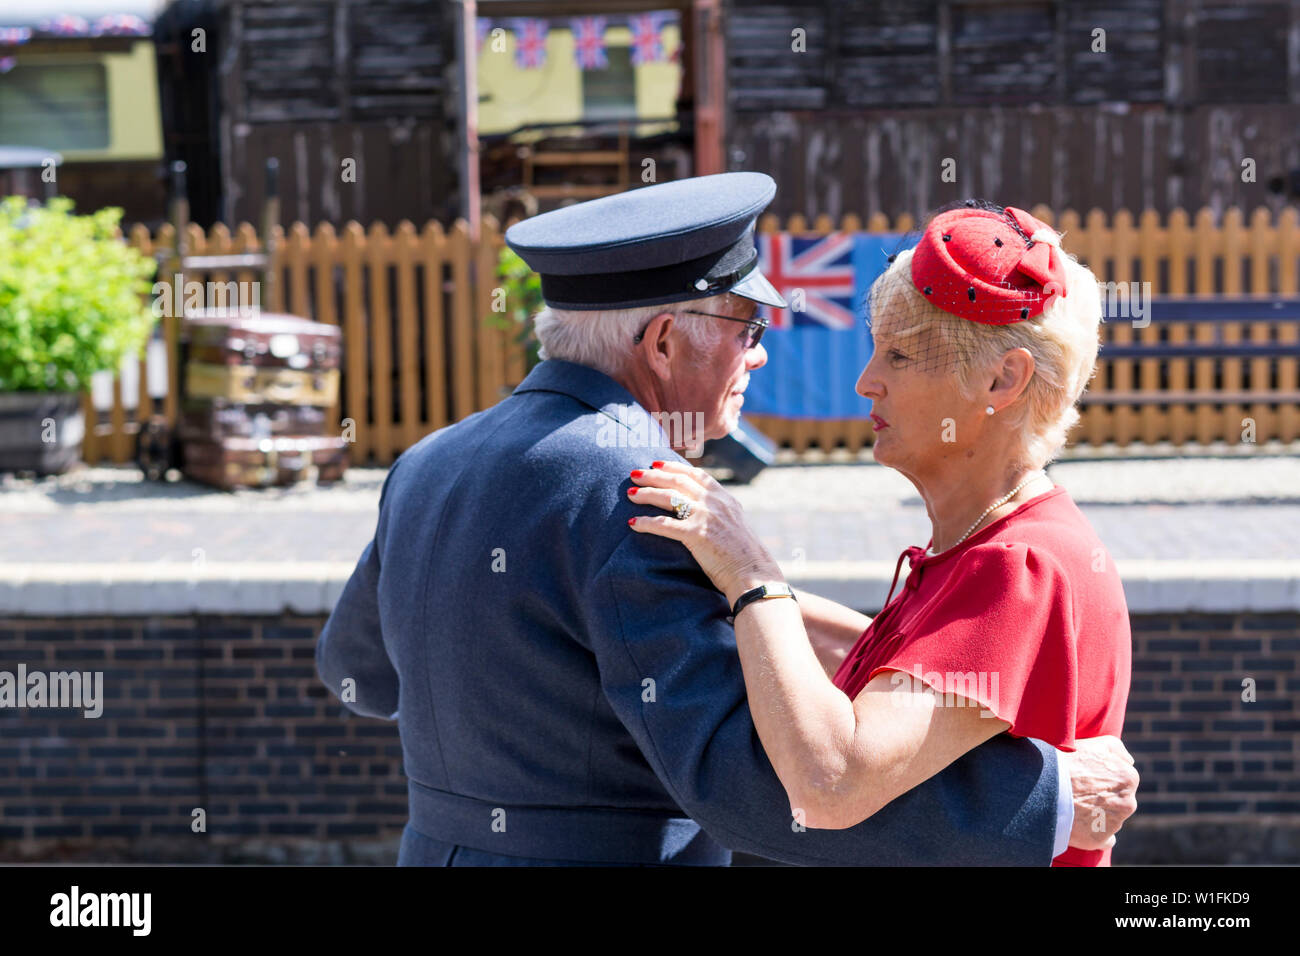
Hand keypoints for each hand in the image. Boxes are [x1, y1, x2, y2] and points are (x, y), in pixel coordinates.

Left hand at [627, 460, 781, 603]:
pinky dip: (646, 522)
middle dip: (653, 475)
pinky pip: (664, 525)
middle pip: (678, 480)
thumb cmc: (744, 557)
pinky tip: (632, 523)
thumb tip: (703, 510)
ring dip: (646, 494)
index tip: (657, 463)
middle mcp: (715, 503)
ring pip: (668, 497)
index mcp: (724, 499)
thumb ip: (720, 513)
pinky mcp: (697, 534)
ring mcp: (706, 516)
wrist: (753, 573)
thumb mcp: (735, 525)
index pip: (696, 474)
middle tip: (634, 473)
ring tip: (630, 494)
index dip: (674, 466)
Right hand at [1063, 735, 1138, 851]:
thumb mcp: (1094, 744)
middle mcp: (1128, 802)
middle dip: (1103, 796)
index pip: (1122, 778)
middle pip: (1118, 799)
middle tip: (1079, 790)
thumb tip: (1130, 761)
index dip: (1102, 776)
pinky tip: (1079, 824)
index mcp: (1129, 778)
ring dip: (1097, 814)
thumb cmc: (1068, 763)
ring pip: (1110, 818)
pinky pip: (1104, 838)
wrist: (1045, 789)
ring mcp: (1115, 823)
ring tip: (1073, 806)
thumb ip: (1117, 749)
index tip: (1086, 776)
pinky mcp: (1101, 839)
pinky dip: (1094, 833)